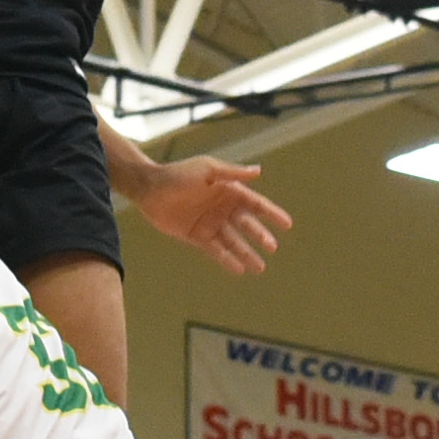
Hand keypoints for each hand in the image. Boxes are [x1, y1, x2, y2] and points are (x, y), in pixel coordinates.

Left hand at [130, 148, 286, 275]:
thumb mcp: (207, 169)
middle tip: (273, 248)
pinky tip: (240, 269)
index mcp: (229, 190)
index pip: (256, 204)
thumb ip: (232, 173)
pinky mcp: (197, 236)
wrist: (149, 188)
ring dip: (247, 253)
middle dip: (261, 236)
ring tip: (261, 268)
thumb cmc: (179, 174)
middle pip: (247, 225)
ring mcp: (211, 223)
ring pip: (234, 241)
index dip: (272, 214)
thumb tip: (259, 171)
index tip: (288, 224)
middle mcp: (223, 208)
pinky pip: (216, 251)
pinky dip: (228, 260)